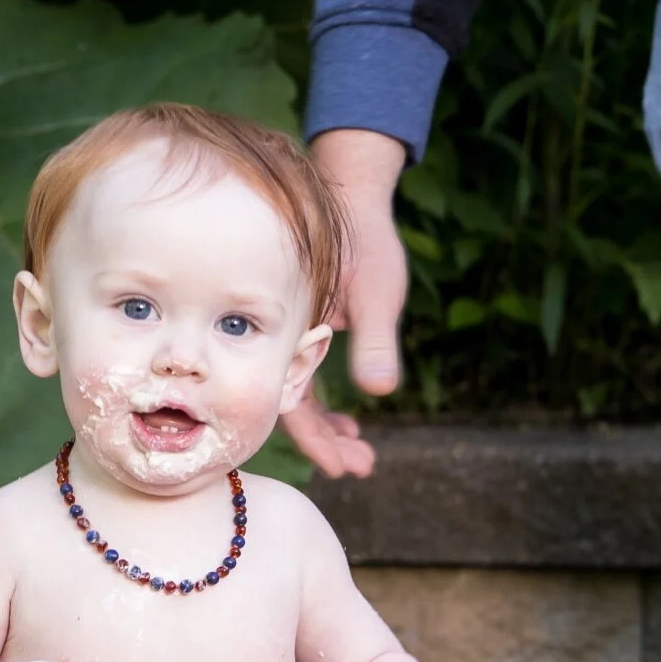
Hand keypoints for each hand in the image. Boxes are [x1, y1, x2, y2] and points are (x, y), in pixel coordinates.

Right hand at [282, 130, 409, 479]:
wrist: (348, 193)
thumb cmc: (363, 238)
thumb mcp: (376, 289)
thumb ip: (375, 339)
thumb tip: (379, 391)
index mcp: (289, 331)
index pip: (293, 401)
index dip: (317, 439)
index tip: (344, 468)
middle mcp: (281, 338)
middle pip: (293, 404)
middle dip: (326, 442)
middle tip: (361, 468)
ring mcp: (291, 335)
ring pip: (301, 395)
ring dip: (329, 428)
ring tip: (360, 454)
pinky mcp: (305, 331)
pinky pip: (308, 378)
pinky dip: (328, 404)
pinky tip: (352, 421)